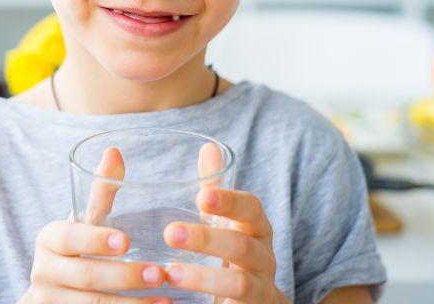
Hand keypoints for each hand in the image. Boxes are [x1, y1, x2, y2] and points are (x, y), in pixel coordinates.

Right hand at [19, 147, 171, 303]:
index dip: (95, 239)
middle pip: (85, 275)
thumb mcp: (86, 222)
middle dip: (124, 276)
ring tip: (165, 301)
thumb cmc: (79, 250)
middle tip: (159, 274)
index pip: (69, 237)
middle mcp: (43, 270)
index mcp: (49, 238)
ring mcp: (50, 300)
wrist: (53, 296)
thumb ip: (101, 192)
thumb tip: (114, 150)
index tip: (126, 241)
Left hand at [161, 144, 287, 303]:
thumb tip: (208, 146)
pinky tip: (180, 303)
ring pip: (238, 283)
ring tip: (169, 273)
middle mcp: (264, 258)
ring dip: (203, 278)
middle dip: (207, 239)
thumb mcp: (228, 223)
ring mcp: (260, 289)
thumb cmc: (235, 256)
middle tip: (170, 232)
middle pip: (242, 246)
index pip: (251, 208)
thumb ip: (217, 192)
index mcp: (256, 229)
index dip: (229, 200)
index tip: (201, 195)